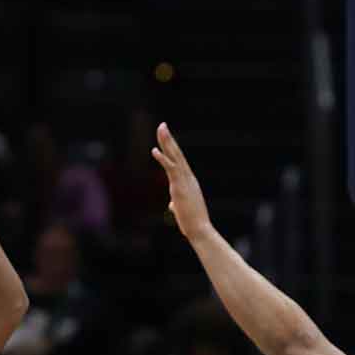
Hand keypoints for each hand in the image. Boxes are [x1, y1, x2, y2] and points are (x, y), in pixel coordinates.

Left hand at [150, 123, 213, 238]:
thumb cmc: (192, 222)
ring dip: (167, 142)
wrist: (199, 229)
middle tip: (162, 125)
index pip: (179, 160)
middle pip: (177, 154)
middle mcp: (188, 177)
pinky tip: (155, 150)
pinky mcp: (179, 186)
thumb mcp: (182, 210)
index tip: (166, 137)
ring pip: (175, 156)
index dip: (172, 148)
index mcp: (189, 181)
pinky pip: (170, 168)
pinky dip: (162, 159)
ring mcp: (184, 180)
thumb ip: (177, 204)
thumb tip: (172, 206)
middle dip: (169, 139)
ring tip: (161, 128)